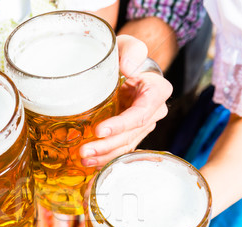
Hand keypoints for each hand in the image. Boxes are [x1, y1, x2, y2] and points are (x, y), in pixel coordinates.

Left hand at [79, 34, 172, 166]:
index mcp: (157, 91)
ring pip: (126, 146)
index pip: (140, 114)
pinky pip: (121, 149)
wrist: (127, 66)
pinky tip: (90, 165)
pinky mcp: (132, 133)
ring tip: (84, 160)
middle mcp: (154, 111)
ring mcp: (143, 125)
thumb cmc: (126, 55)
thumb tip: (127, 68)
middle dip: (107, 146)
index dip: (120, 125)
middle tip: (84, 152)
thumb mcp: (128, 46)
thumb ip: (132, 50)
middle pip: (131, 135)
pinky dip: (106, 157)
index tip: (99, 131)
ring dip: (105, 156)